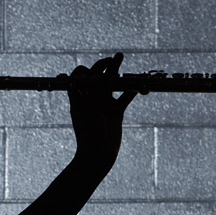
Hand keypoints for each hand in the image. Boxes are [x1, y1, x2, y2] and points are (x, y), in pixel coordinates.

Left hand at [64, 53, 139, 168]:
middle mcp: (91, 98)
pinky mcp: (116, 113)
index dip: (87, 69)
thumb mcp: (90, 110)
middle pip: (98, 76)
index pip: (79, 76)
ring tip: (122, 59)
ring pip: (112, 85)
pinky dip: (129, 92)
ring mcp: (104, 105)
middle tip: (115, 58)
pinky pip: (123, 98)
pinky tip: (135, 88)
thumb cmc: (89, 134)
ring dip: (118, 73)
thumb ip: (95, 91)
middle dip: (106, 65)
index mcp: (79, 97)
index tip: (95, 71)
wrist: (97, 156)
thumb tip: (99, 72)